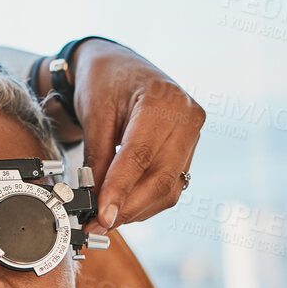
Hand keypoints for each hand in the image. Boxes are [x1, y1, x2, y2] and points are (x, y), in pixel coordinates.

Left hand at [47, 40, 204, 233]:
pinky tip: (123, 204)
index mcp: (163, 101)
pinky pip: (171, 184)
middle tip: (97, 223)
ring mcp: (192, 136)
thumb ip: (97, 157)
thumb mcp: (93, 112)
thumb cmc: (105, 80)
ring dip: (137, 209)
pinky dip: (146, 199)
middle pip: (161, 178)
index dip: (120, 190)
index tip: (102, 215)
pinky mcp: (188, 150)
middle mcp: (187, 119)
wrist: (119, 64)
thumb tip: (94, 199)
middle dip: (128, 207)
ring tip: (105, 216)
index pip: (141, 155)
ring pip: (169, 188)